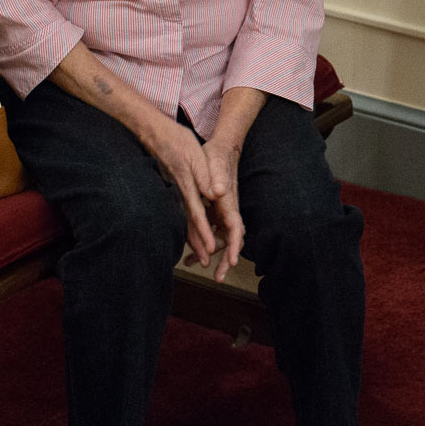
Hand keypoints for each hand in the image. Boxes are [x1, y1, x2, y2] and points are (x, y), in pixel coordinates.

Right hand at [143, 116, 218, 263]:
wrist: (154, 132)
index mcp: (187, 185)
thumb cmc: (177, 141)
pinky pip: (178, 211)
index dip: (204, 233)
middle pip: (188, 223)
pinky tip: (188, 232)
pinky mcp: (171, 188)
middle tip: (204, 262)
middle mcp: (179, 192)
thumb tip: (215, 195)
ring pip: (183, 220)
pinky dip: (185, 225)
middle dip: (197, 243)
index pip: (197, 214)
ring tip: (198, 254)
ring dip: (191, 237)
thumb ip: (205, 175)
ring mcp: (173, 191)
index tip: (210, 250)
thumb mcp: (195, 154)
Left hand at [185, 141, 243, 282]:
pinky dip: (203, 241)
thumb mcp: (216, 164)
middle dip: (225, 259)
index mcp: (230, 202)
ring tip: (193, 264)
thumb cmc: (218, 156)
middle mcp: (229, 210)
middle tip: (217, 277)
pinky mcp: (216, 210)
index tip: (232, 262)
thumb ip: (218, 178)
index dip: (234, 246)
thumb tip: (217, 191)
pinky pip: (212, 230)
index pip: (236, 228)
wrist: (222, 148)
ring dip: (210, 252)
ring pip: (219, 237)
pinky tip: (188, 249)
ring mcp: (223, 211)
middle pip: (230, 239)